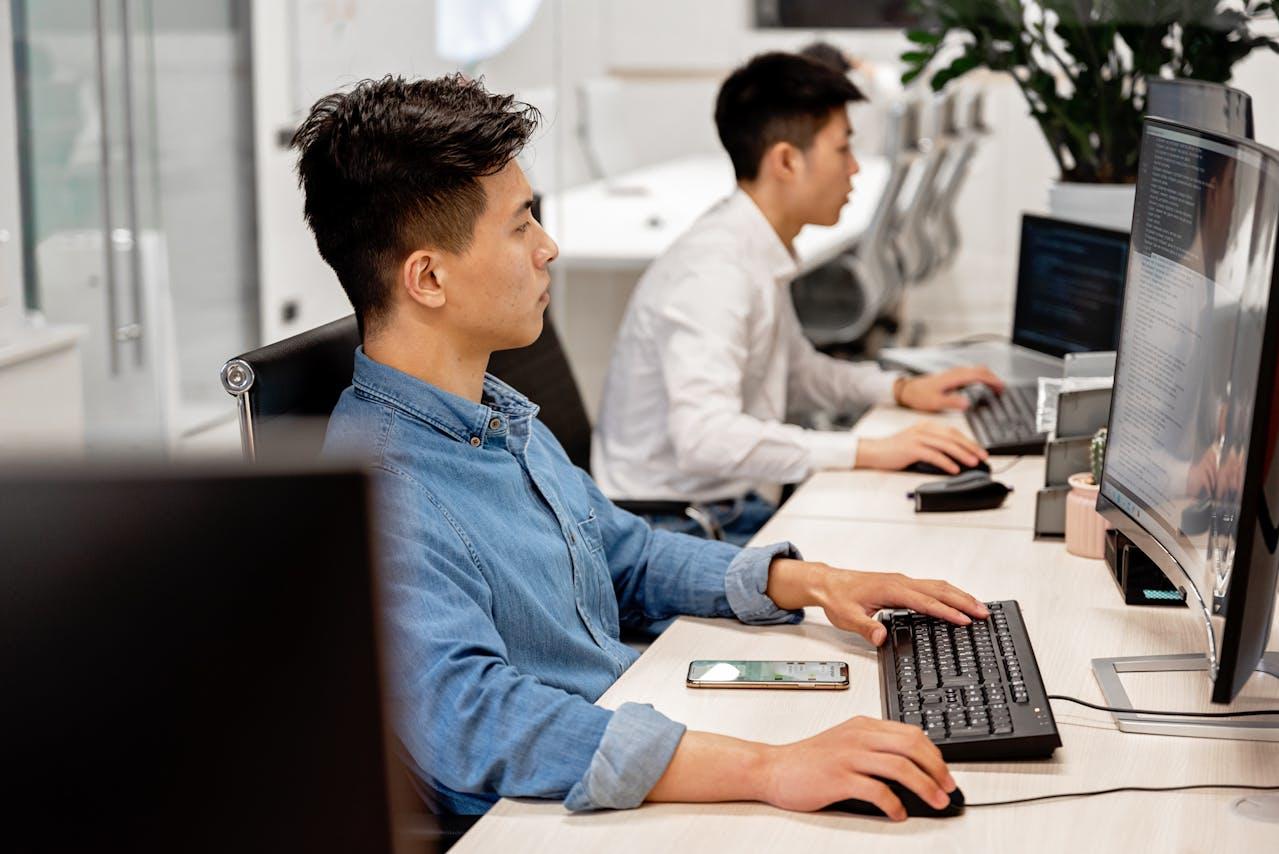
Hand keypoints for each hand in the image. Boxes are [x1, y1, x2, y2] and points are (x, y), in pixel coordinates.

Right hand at [759, 716, 954, 818]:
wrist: (774, 768)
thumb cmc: (809, 760)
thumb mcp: (845, 742)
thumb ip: (874, 747)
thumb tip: (911, 765)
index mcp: (863, 726)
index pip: (911, 733)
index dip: (935, 754)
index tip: (945, 773)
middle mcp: (858, 737)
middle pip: (912, 746)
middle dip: (937, 769)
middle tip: (948, 788)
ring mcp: (848, 756)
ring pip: (900, 766)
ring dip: (924, 787)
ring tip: (935, 802)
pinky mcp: (838, 778)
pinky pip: (876, 790)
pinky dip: (894, 804)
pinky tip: (898, 814)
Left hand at [766, 559, 988, 644]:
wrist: (827, 582)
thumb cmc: (837, 597)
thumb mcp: (847, 617)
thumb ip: (866, 628)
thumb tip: (881, 637)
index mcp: (891, 589)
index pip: (926, 602)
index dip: (946, 612)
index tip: (964, 621)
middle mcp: (900, 582)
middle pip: (939, 589)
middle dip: (963, 601)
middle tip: (983, 612)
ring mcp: (902, 582)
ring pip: (937, 586)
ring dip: (959, 595)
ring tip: (978, 607)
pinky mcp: (901, 584)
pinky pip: (930, 587)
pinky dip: (947, 594)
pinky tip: (955, 601)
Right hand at [855, 421, 986, 473]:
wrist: (873, 451)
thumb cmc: (894, 451)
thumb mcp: (916, 444)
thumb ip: (933, 447)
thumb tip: (953, 459)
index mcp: (926, 426)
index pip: (953, 432)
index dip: (969, 441)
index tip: (980, 450)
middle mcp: (923, 429)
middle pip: (953, 437)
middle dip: (970, 447)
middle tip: (983, 456)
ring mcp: (917, 438)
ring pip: (946, 445)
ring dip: (962, 454)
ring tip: (973, 462)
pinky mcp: (911, 448)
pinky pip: (933, 455)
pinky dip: (946, 462)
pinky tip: (954, 468)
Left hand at [895, 366, 1004, 411]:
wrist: (906, 390)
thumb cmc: (918, 395)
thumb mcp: (934, 402)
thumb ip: (951, 402)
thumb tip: (967, 403)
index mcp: (954, 378)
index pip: (979, 375)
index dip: (992, 380)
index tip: (1001, 388)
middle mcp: (955, 373)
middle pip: (980, 370)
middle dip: (993, 378)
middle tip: (1002, 390)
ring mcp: (953, 373)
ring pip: (976, 371)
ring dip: (987, 378)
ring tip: (995, 389)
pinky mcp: (951, 376)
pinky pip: (970, 374)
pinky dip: (980, 378)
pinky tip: (981, 387)